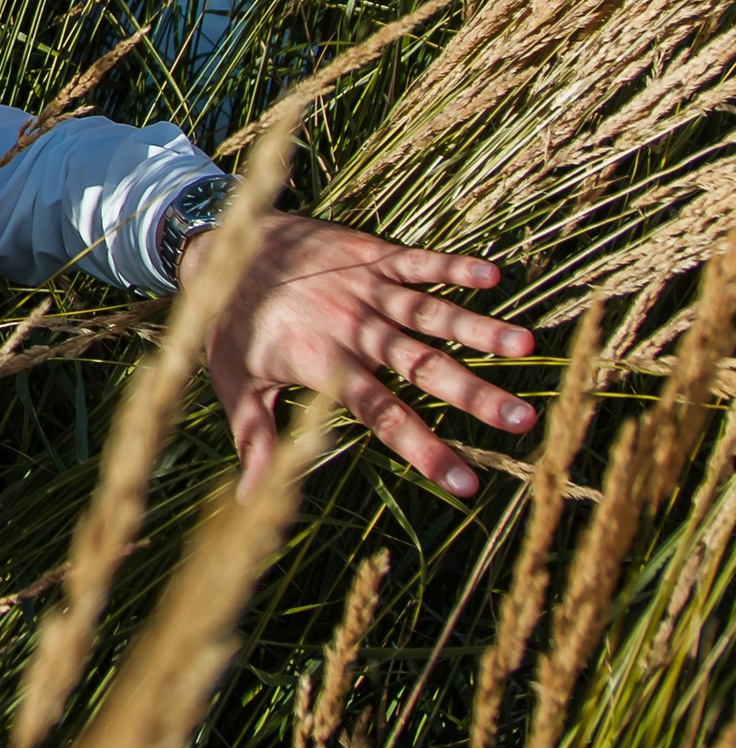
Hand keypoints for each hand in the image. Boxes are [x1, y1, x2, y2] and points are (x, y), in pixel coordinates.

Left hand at [190, 212, 530, 497]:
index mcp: (325, 364)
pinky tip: (492, 275)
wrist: (221, 247)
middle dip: (473, 393)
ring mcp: (364, 289)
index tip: (466, 483)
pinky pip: (416, 261)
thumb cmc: (229, 324)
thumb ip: (255, 438)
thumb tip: (252, 500)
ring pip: (429, 312)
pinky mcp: (370, 255)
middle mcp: (352, 328)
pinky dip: (451, 267)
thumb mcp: (233, 384)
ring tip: (525, 345)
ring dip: (476, 327)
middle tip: (524, 420)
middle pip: (421, 366)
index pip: (382, 416)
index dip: (424, 449)